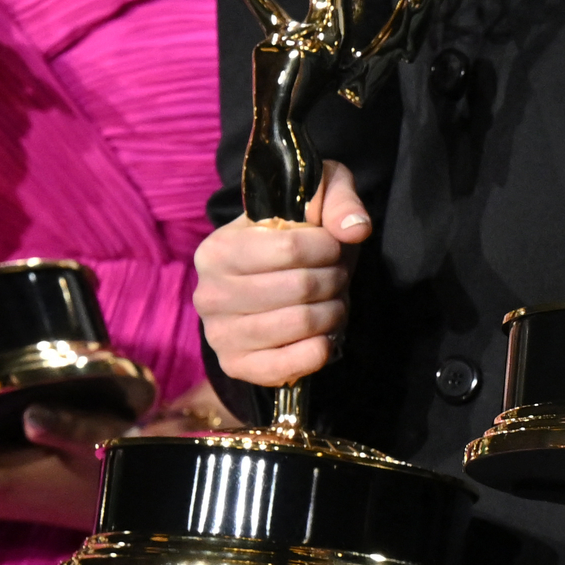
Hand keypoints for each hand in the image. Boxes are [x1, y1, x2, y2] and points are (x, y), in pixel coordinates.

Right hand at [196, 160, 368, 388]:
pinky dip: (317, 350)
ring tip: (331, 302)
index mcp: (218, 249)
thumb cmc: (296, 234)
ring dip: (332, 312)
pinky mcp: (236, 366)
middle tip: (335, 277)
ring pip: (300, 324)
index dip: (327, 247)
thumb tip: (356, 231)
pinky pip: (285, 367)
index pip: (290, 248)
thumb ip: (339, 200)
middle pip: (300, 287)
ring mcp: (219, 334)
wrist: (272, 278)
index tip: (332, 246)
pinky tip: (322, 335)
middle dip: (334, 280)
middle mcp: (208, 293)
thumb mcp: (316, 197)